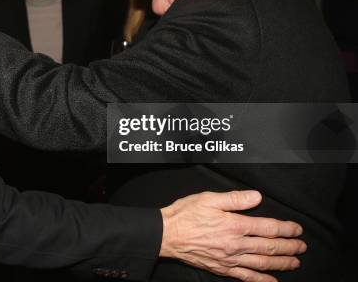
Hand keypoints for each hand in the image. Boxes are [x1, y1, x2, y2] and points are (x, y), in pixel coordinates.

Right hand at [160, 190, 305, 281]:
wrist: (167, 234)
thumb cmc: (186, 214)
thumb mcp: (209, 198)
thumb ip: (235, 199)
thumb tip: (257, 197)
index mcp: (234, 225)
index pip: (268, 228)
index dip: (285, 229)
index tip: (296, 229)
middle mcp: (235, 244)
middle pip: (269, 247)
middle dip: (289, 247)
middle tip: (302, 246)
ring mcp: (230, 259)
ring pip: (262, 263)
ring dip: (281, 263)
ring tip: (294, 262)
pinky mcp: (222, 268)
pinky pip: (246, 277)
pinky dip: (261, 280)